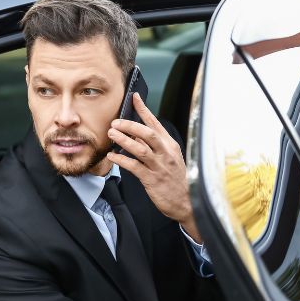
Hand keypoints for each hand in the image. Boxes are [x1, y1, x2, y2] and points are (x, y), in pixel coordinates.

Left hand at [107, 93, 201, 242]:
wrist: (187, 202)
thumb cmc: (177, 181)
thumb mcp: (171, 159)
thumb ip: (156, 147)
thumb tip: (136, 134)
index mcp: (171, 146)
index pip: (156, 123)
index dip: (144, 109)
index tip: (135, 97)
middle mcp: (166, 154)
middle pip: (147, 133)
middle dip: (130, 125)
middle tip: (116, 122)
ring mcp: (159, 167)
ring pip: (140, 148)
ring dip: (124, 140)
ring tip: (112, 134)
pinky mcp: (152, 180)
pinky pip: (134, 167)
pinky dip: (121, 160)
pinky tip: (112, 156)